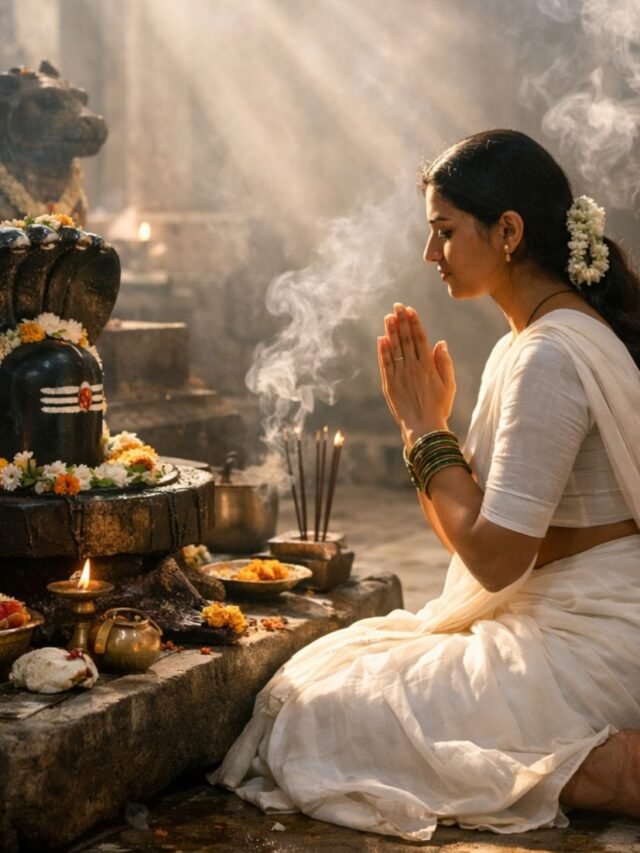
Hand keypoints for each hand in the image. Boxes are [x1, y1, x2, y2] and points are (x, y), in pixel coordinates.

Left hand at [377, 303, 455, 446]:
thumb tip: (440, 342)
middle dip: (401, 321)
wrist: (424, 429)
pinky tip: (381, 339)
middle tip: (396, 306)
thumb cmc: (439, 407)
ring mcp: (400, 376)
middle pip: (406, 340)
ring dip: (391, 332)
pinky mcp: (390, 385)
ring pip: (394, 349)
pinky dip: (383, 351)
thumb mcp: (449, 385)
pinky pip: (385, 364)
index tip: (410, 309)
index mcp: (428, 366)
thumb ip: (444, 362)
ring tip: (388, 317)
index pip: (420, 339)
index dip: (414, 323)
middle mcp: (413, 368)